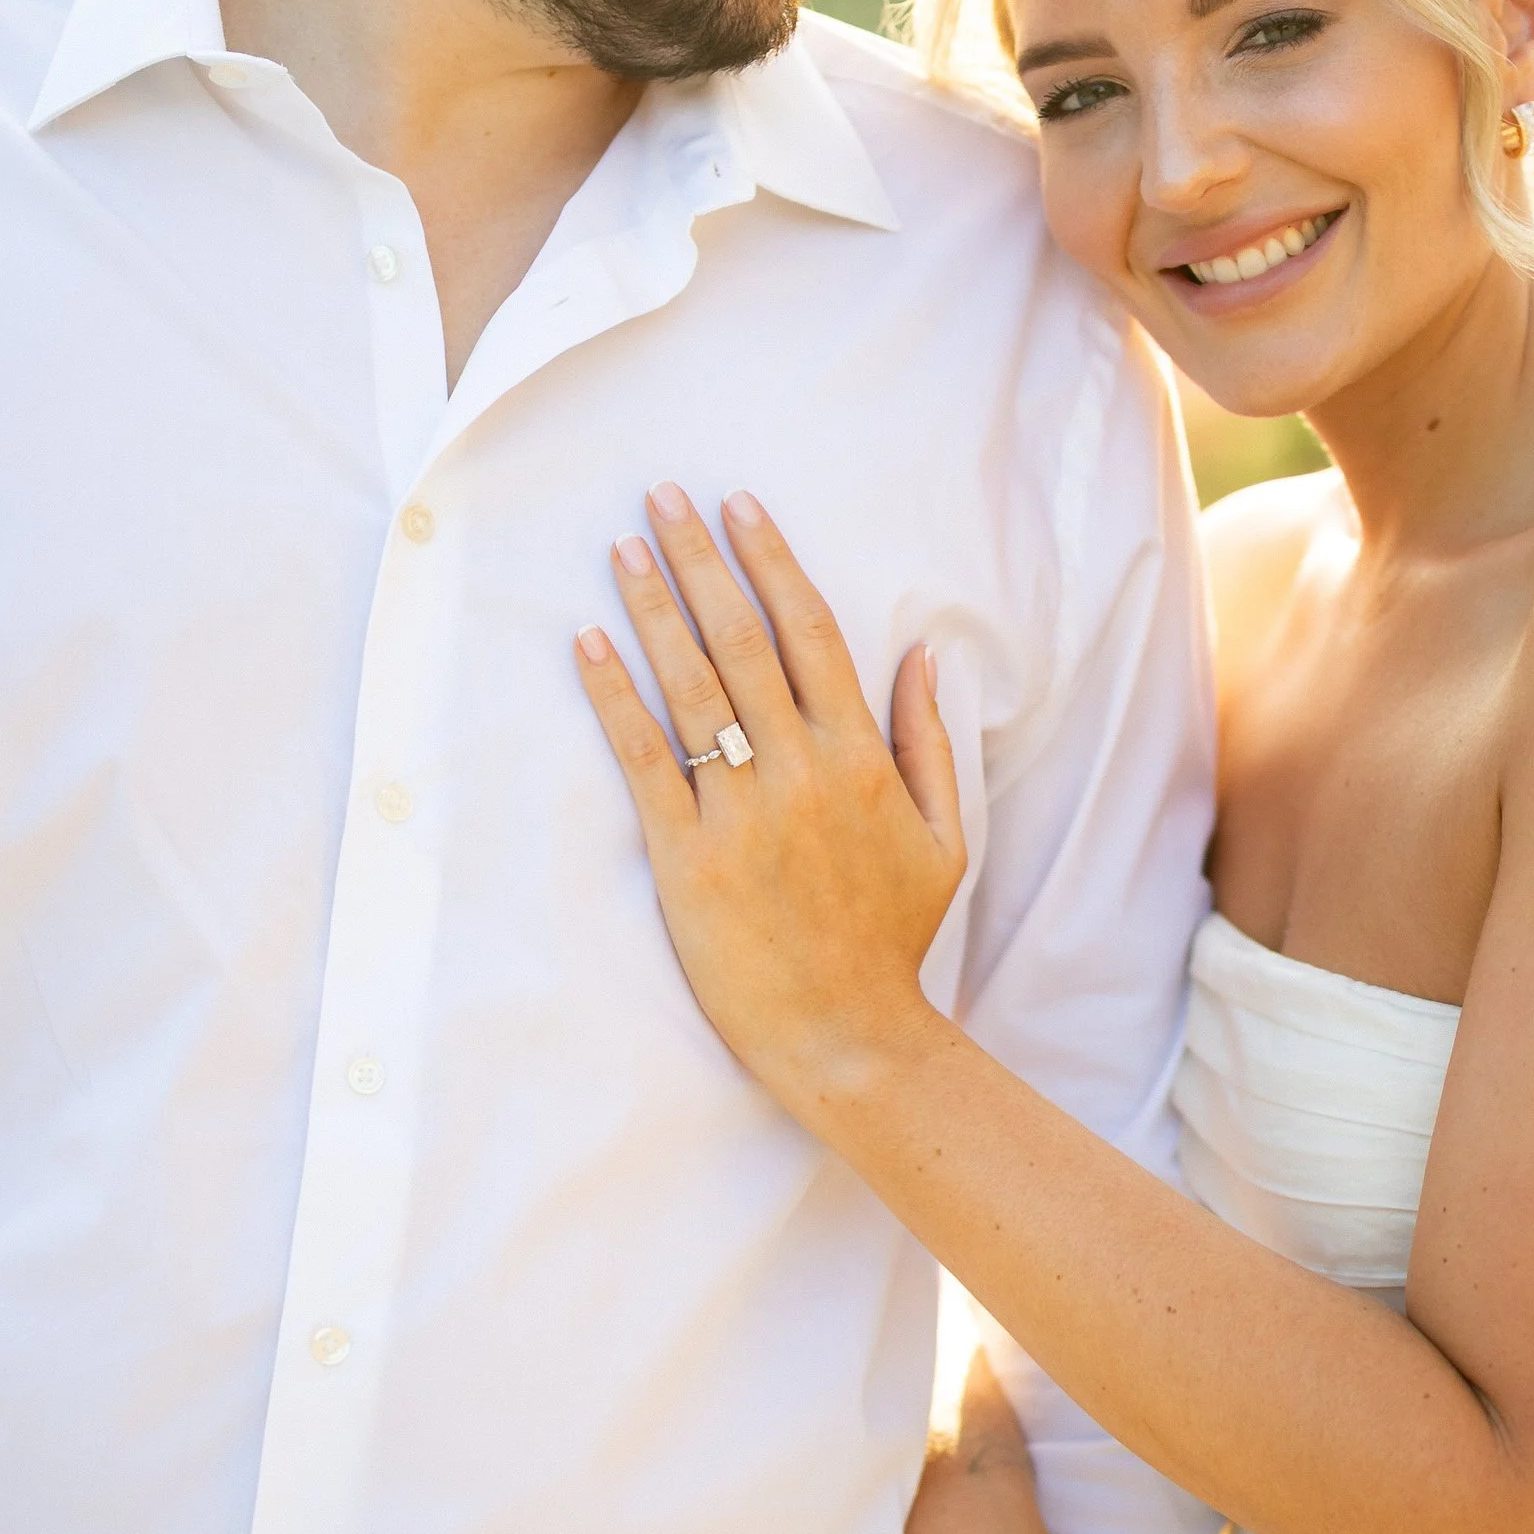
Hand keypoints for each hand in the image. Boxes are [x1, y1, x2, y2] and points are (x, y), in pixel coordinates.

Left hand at [573, 485, 965, 1113]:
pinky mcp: (688, 858)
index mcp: (863, 759)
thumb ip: (930, 741)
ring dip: (653, 609)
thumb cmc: (893, 939)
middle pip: (743, 641)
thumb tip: (922, 654)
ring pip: (692, 687)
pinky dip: (615, 697)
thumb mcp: (946, 837)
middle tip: (661, 497)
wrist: (847, 1036)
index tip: (740, 507)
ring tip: (622, 549)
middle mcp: (802, 772)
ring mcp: (741, 814)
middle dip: (700, 560)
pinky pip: (645, 760)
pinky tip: (587, 645)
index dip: (771, 561)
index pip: (812, 632)